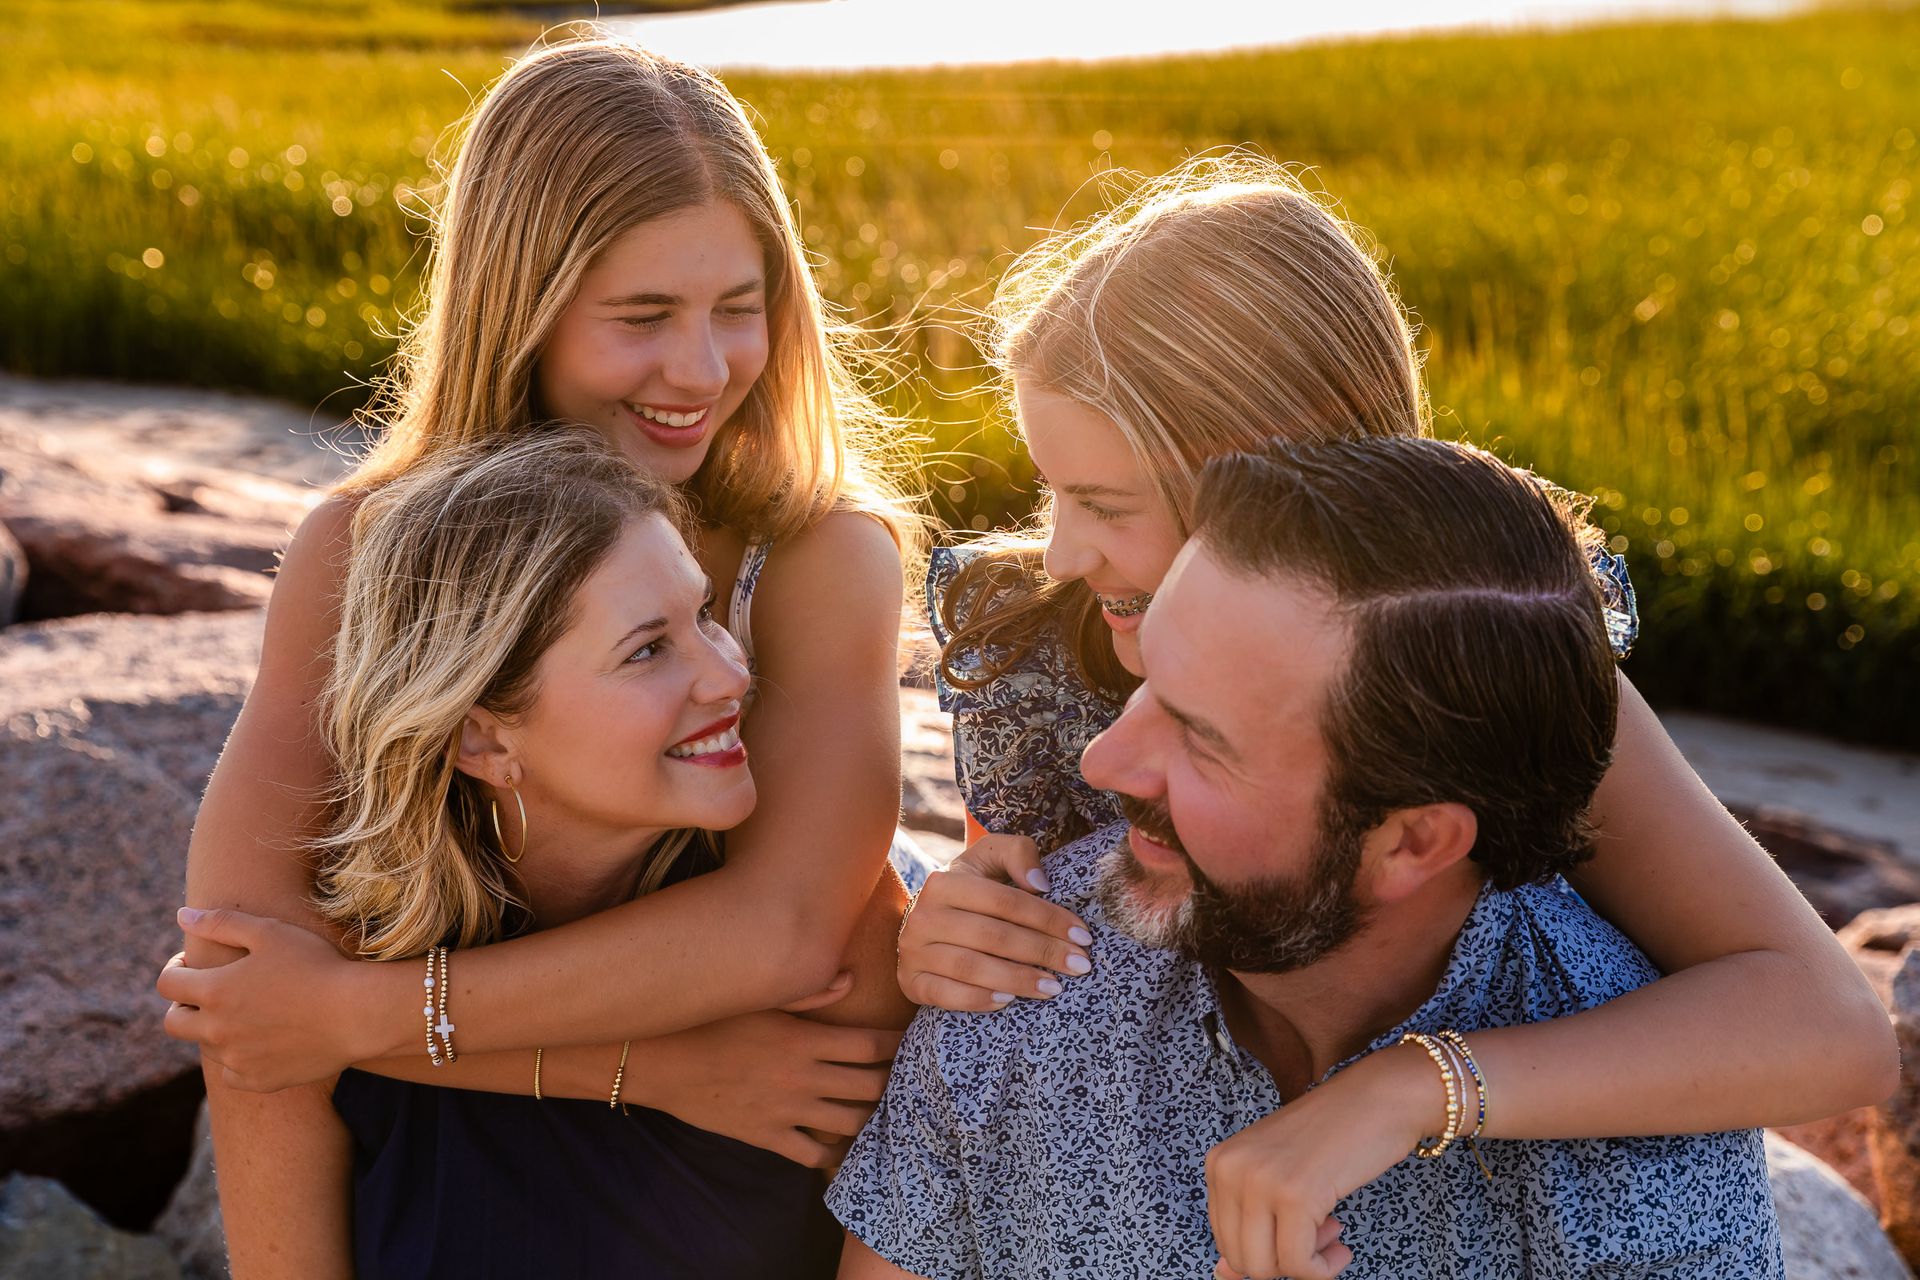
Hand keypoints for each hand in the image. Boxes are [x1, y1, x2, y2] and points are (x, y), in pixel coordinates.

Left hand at [157, 907, 379, 1090]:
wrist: (359, 1014)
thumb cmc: (317, 965)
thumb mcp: (270, 932)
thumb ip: (221, 922)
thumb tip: (182, 915)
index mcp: (214, 991)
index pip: (166, 984)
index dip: (175, 969)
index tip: (193, 963)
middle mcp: (216, 1030)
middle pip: (173, 1023)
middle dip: (183, 1004)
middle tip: (212, 992)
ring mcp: (236, 1059)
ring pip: (205, 1046)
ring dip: (215, 1029)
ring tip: (249, 1011)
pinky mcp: (257, 1081)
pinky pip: (231, 1072)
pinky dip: (238, 1057)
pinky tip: (262, 1039)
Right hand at [634, 1009, 902, 1168]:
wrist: (663, 1062)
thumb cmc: (711, 1020)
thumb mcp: (760, 999)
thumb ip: (809, 991)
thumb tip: (850, 978)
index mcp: (805, 1039)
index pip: (870, 1045)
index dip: (897, 1045)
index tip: (911, 1041)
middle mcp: (803, 1077)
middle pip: (872, 1086)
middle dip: (896, 1082)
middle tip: (906, 1078)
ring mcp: (787, 1110)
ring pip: (851, 1123)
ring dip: (871, 1117)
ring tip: (883, 1110)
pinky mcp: (767, 1136)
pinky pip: (813, 1154)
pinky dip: (834, 1152)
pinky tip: (841, 1143)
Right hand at [896, 831, 1093, 1010]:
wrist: (927, 920)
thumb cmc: (970, 889)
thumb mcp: (989, 860)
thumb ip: (1017, 853)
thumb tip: (1040, 883)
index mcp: (944, 881)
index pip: (1006, 901)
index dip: (1048, 918)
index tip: (1082, 935)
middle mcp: (924, 915)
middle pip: (993, 936)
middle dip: (1043, 951)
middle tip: (1080, 965)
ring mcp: (913, 951)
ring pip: (971, 967)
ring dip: (1018, 980)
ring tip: (1054, 987)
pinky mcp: (910, 982)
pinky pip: (946, 995)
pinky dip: (979, 1000)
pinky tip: (1010, 1002)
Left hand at [1206, 1043, 1444, 1279]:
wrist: (1379, 1098)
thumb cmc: (1334, 1135)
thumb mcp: (1278, 1174)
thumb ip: (1249, 1222)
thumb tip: (1225, 1277)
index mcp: (1219, 1162)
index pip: (1225, 1239)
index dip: (1267, 1247)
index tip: (1299, 1230)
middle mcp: (1229, 1170)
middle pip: (1240, 1260)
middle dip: (1284, 1261)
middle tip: (1322, 1234)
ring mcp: (1259, 1182)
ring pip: (1266, 1269)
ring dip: (1306, 1266)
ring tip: (1333, 1234)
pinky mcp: (1294, 1197)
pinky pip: (1299, 1264)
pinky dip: (1323, 1269)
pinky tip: (1342, 1244)